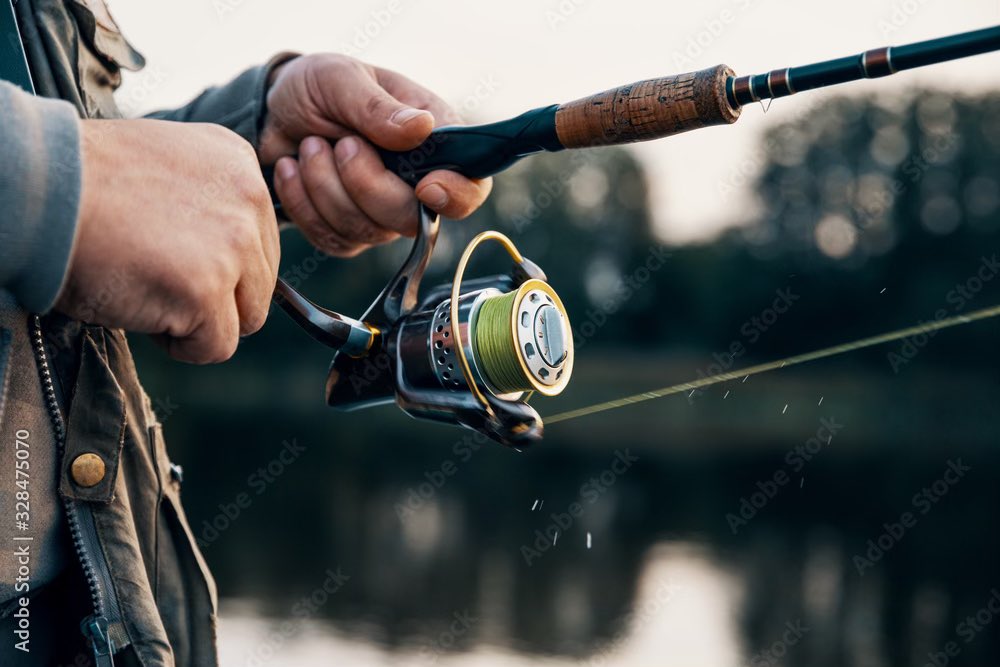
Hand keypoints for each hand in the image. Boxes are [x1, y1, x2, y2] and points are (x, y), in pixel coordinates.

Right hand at [57, 119, 278, 363]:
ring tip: (149, 291)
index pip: (259, 240)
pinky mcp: (208, 288)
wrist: (37, 190)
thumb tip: (235, 260)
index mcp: (239, 162)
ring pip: (247, 316)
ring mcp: (234, 244)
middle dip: (214, 294)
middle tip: (154, 275)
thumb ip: (212, 204)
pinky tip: (143, 309)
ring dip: (201, 321)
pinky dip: (181, 345)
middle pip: (261, 281)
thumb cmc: (85, 185)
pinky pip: (217, 346)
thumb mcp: (169, 171)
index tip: (166, 248)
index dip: (215, 262)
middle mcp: (250, 197)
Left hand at [260, 54, 491, 256]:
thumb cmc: (317, 88)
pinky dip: (302, 200)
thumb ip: (377, 106)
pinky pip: (330, 238)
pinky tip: (291, 167)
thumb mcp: (341, 78)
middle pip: (411, 218)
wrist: (271, 112)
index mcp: (435, 140)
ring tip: (309, 144)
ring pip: (364, 230)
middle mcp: (415, 185)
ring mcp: (381, 215)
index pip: (472, 186)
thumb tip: (422, 128)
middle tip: (339, 142)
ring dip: (324, 184)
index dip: (457, 196)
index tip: (425, 185)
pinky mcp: (346, 234)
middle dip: (364, 184)